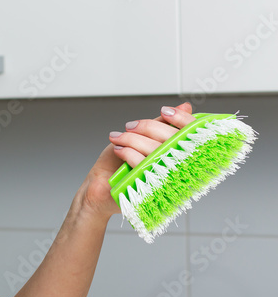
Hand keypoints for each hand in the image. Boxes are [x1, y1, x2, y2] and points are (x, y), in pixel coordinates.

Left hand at [77, 102, 195, 219]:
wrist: (102, 185)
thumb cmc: (121, 163)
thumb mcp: (144, 138)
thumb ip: (163, 124)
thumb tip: (185, 107)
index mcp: (183, 155)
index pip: (193, 135)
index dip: (181, 120)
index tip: (165, 111)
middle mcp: (179, 168)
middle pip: (172, 139)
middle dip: (146, 127)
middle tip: (130, 126)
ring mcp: (166, 179)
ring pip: (154, 150)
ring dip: (131, 139)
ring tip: (119, 139)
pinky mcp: (151, 188)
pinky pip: (142, 164)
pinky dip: (127, 152)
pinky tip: (119, 150)